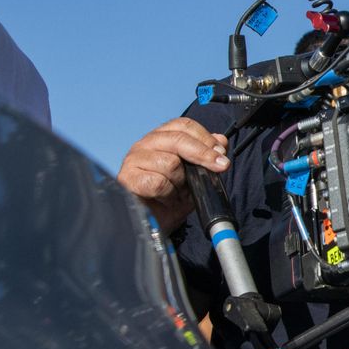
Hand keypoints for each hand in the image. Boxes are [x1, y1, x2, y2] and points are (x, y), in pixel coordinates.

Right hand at [117, 118, 228, 235]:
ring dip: (180, 182)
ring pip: (170, 163)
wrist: (158, 223)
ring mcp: (133, 159)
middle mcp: (146, 143)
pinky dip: (168, 194)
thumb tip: (221, 141)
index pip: (184, 125)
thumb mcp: (198, 175)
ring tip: (177, 192)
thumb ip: (209, 156)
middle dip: (203, 154)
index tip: (222, 153)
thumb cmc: (175, 195)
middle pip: (178, 139)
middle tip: (221, 166)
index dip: (206, 138)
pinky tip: (166, 199)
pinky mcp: (127, 178)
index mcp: (163, 137)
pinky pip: (158, 182)